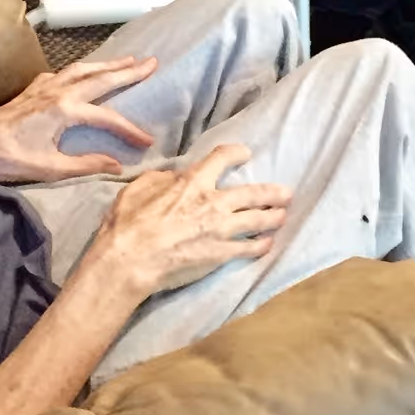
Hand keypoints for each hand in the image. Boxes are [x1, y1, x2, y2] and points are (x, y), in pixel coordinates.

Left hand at [0, 56, 158, 185]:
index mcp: (64, 111)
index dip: (130, 129)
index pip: (108, 118)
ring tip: (126, 60)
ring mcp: (43, 87)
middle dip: (128, 71)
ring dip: (106, 64)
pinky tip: (81, 73)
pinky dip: (79, 70)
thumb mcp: (49, 169)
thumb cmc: (7, 160)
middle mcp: (57, 92)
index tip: (147, 140)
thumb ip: (85, 164)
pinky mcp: (30, 89)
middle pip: (100, 77)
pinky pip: (62, 72)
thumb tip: (117, 165)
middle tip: (152, 62)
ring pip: (81, 69)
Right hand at [82, 145, 292, 298]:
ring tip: (283, 215)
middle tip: (286, 193)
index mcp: (193, 182)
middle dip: (273, 192)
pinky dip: (262, 245)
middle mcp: (213, 203)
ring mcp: (221, 230)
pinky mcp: (221, 255)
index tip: (245, 153)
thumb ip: (163, 179)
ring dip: (274, 216)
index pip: (222, 158)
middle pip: (253, 193)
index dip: (236, 153)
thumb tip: (175, 177)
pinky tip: (268, 243)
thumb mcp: (140, 188)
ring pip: (258, 220)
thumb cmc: (128, 223)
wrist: (130, 261)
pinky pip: (249, 248)